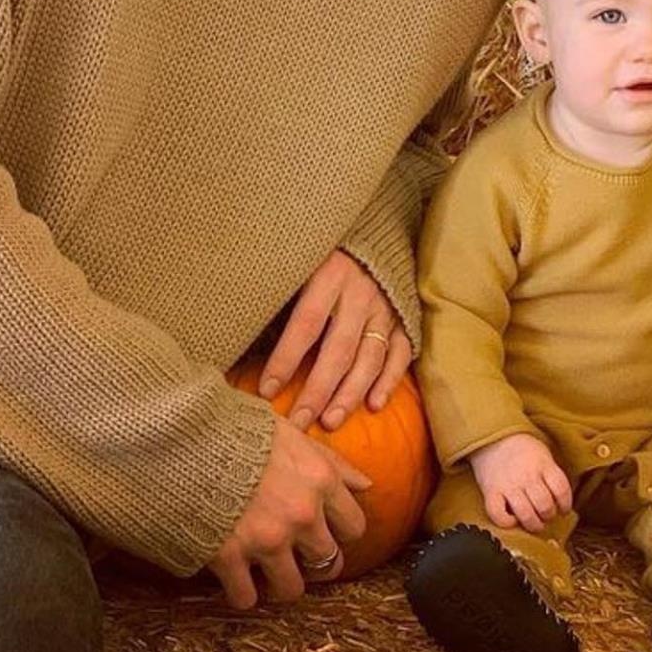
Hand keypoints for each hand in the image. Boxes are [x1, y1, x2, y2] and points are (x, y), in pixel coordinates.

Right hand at [206, 417, 370, 608]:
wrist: (184, 435)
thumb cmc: (239, 429)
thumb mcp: (292, 434)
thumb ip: (331, 462)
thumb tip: (366, 485)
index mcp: (320, 481)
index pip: (354, 526)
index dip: (341, 533)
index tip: (327, 532)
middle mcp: (301, 515)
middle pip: (328, 563)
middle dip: (315, 564)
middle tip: (299, 559)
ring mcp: (267, 540)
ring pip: (292, 589)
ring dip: (282, 585)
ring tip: (269, 574)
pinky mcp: (229, 557)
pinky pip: (246, 598)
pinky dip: (241, 593)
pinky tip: (235, 580)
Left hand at [258, 250, 412, 431]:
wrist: (378, 229)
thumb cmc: (325, 252)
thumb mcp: (302, 262)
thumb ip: (283, 295)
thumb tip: (246, 335)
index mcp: (330, 275)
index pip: (306, 324)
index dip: (286, 359)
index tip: (267, 390)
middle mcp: (361, 293)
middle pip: (338, 350)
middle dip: (317, 390)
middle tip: (299, 421)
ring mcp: (386, 308)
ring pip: (369, 357)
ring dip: (350, 393)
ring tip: (330, 420)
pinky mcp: (405, 318)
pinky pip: (400, 354)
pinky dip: (389, 381)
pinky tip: (374, 405)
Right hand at [467, 432, 572, 535]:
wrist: (492, 436)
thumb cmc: (521, 448)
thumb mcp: (543, 453)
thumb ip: (551, 474)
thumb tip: (560, 499)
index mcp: (543, 465)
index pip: (561, 490)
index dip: (565, 505)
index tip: (563, 510)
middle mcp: (527, 476)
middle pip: (545, 505)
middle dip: (549, 516)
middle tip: (546, 516)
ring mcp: (508, 485)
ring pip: (526, 514)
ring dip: (533, 524)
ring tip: (534, 523)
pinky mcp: (491, 492)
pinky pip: (499, 515)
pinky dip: (507, 522)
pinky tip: (512, 519)